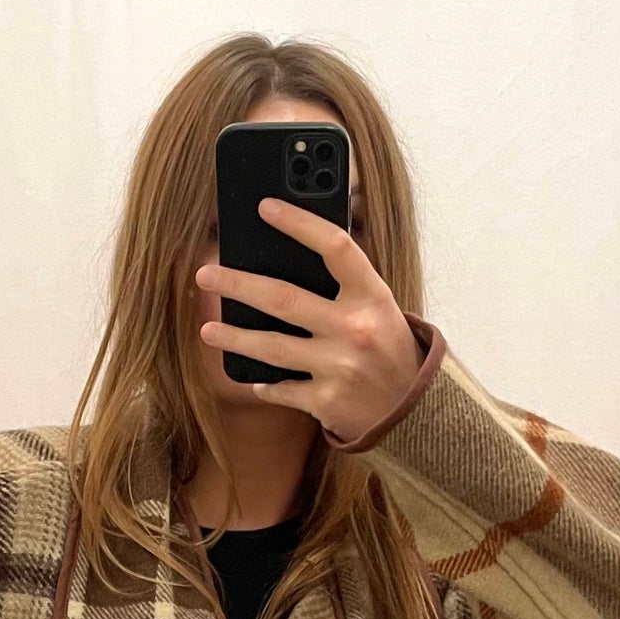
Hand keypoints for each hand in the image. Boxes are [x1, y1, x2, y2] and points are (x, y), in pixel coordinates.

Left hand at [195, 198, 423, 442]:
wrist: (414, 412)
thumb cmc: (387, 350)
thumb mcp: (377, 308)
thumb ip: (343, 285)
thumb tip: (284, 257)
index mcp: (372, 296)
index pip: (334, 247)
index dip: (300, 223)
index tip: (266, 207)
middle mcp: (355, 329)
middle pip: (283, 298)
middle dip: (238, 285)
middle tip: (205, 275)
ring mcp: (339, 367)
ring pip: (272, 347)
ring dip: (234, 338)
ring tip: (207, 330)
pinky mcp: (326, 402)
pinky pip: (282, 389)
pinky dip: (265, 384)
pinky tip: (254, 379)